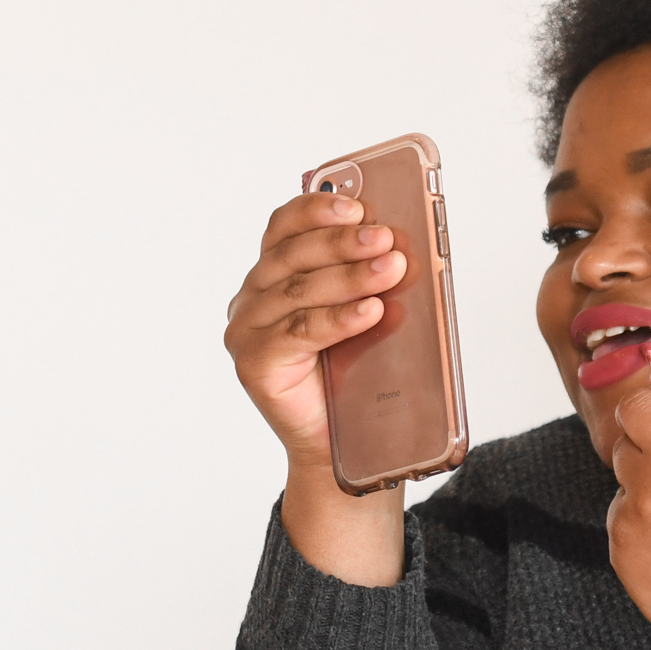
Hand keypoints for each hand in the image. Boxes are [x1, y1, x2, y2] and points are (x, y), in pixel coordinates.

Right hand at [222, 192, 407, 583]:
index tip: (358, 204)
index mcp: (272, 273)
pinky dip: (338, 319)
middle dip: (343, 242)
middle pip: (293, 255)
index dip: (317, 209)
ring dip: (349, 276)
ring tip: (391, 269)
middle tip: (387, 239)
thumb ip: (368, 277)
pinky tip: (370, 310)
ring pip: (299, 290)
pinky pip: (300, 332)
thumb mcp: (363, 313)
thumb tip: (403, 245)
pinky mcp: (254, 363)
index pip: (285, 227)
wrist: (339, 445)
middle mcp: (251, 297)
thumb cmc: (353, 373)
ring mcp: (247, 330)